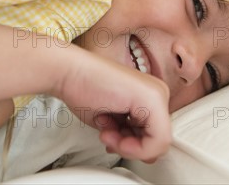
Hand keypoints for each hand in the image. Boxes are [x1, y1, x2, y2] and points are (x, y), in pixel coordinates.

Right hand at [52, 49, 171, 161]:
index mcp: (152, 96)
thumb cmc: (83, 90)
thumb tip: (149, 156)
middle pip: (158, 141)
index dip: (132, 147)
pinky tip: (109, 131)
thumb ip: (133, 136)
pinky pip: (157, 141)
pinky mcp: (153, 98)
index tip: (112, 138)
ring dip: (127, 147)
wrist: (69, 72)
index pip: (156, 137)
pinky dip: (132, 147)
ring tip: (106, 132)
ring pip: (158, 144)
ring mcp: (158, 94)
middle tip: (108, 136)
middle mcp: (159, 93)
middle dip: (130, 148)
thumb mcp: (114, 121)